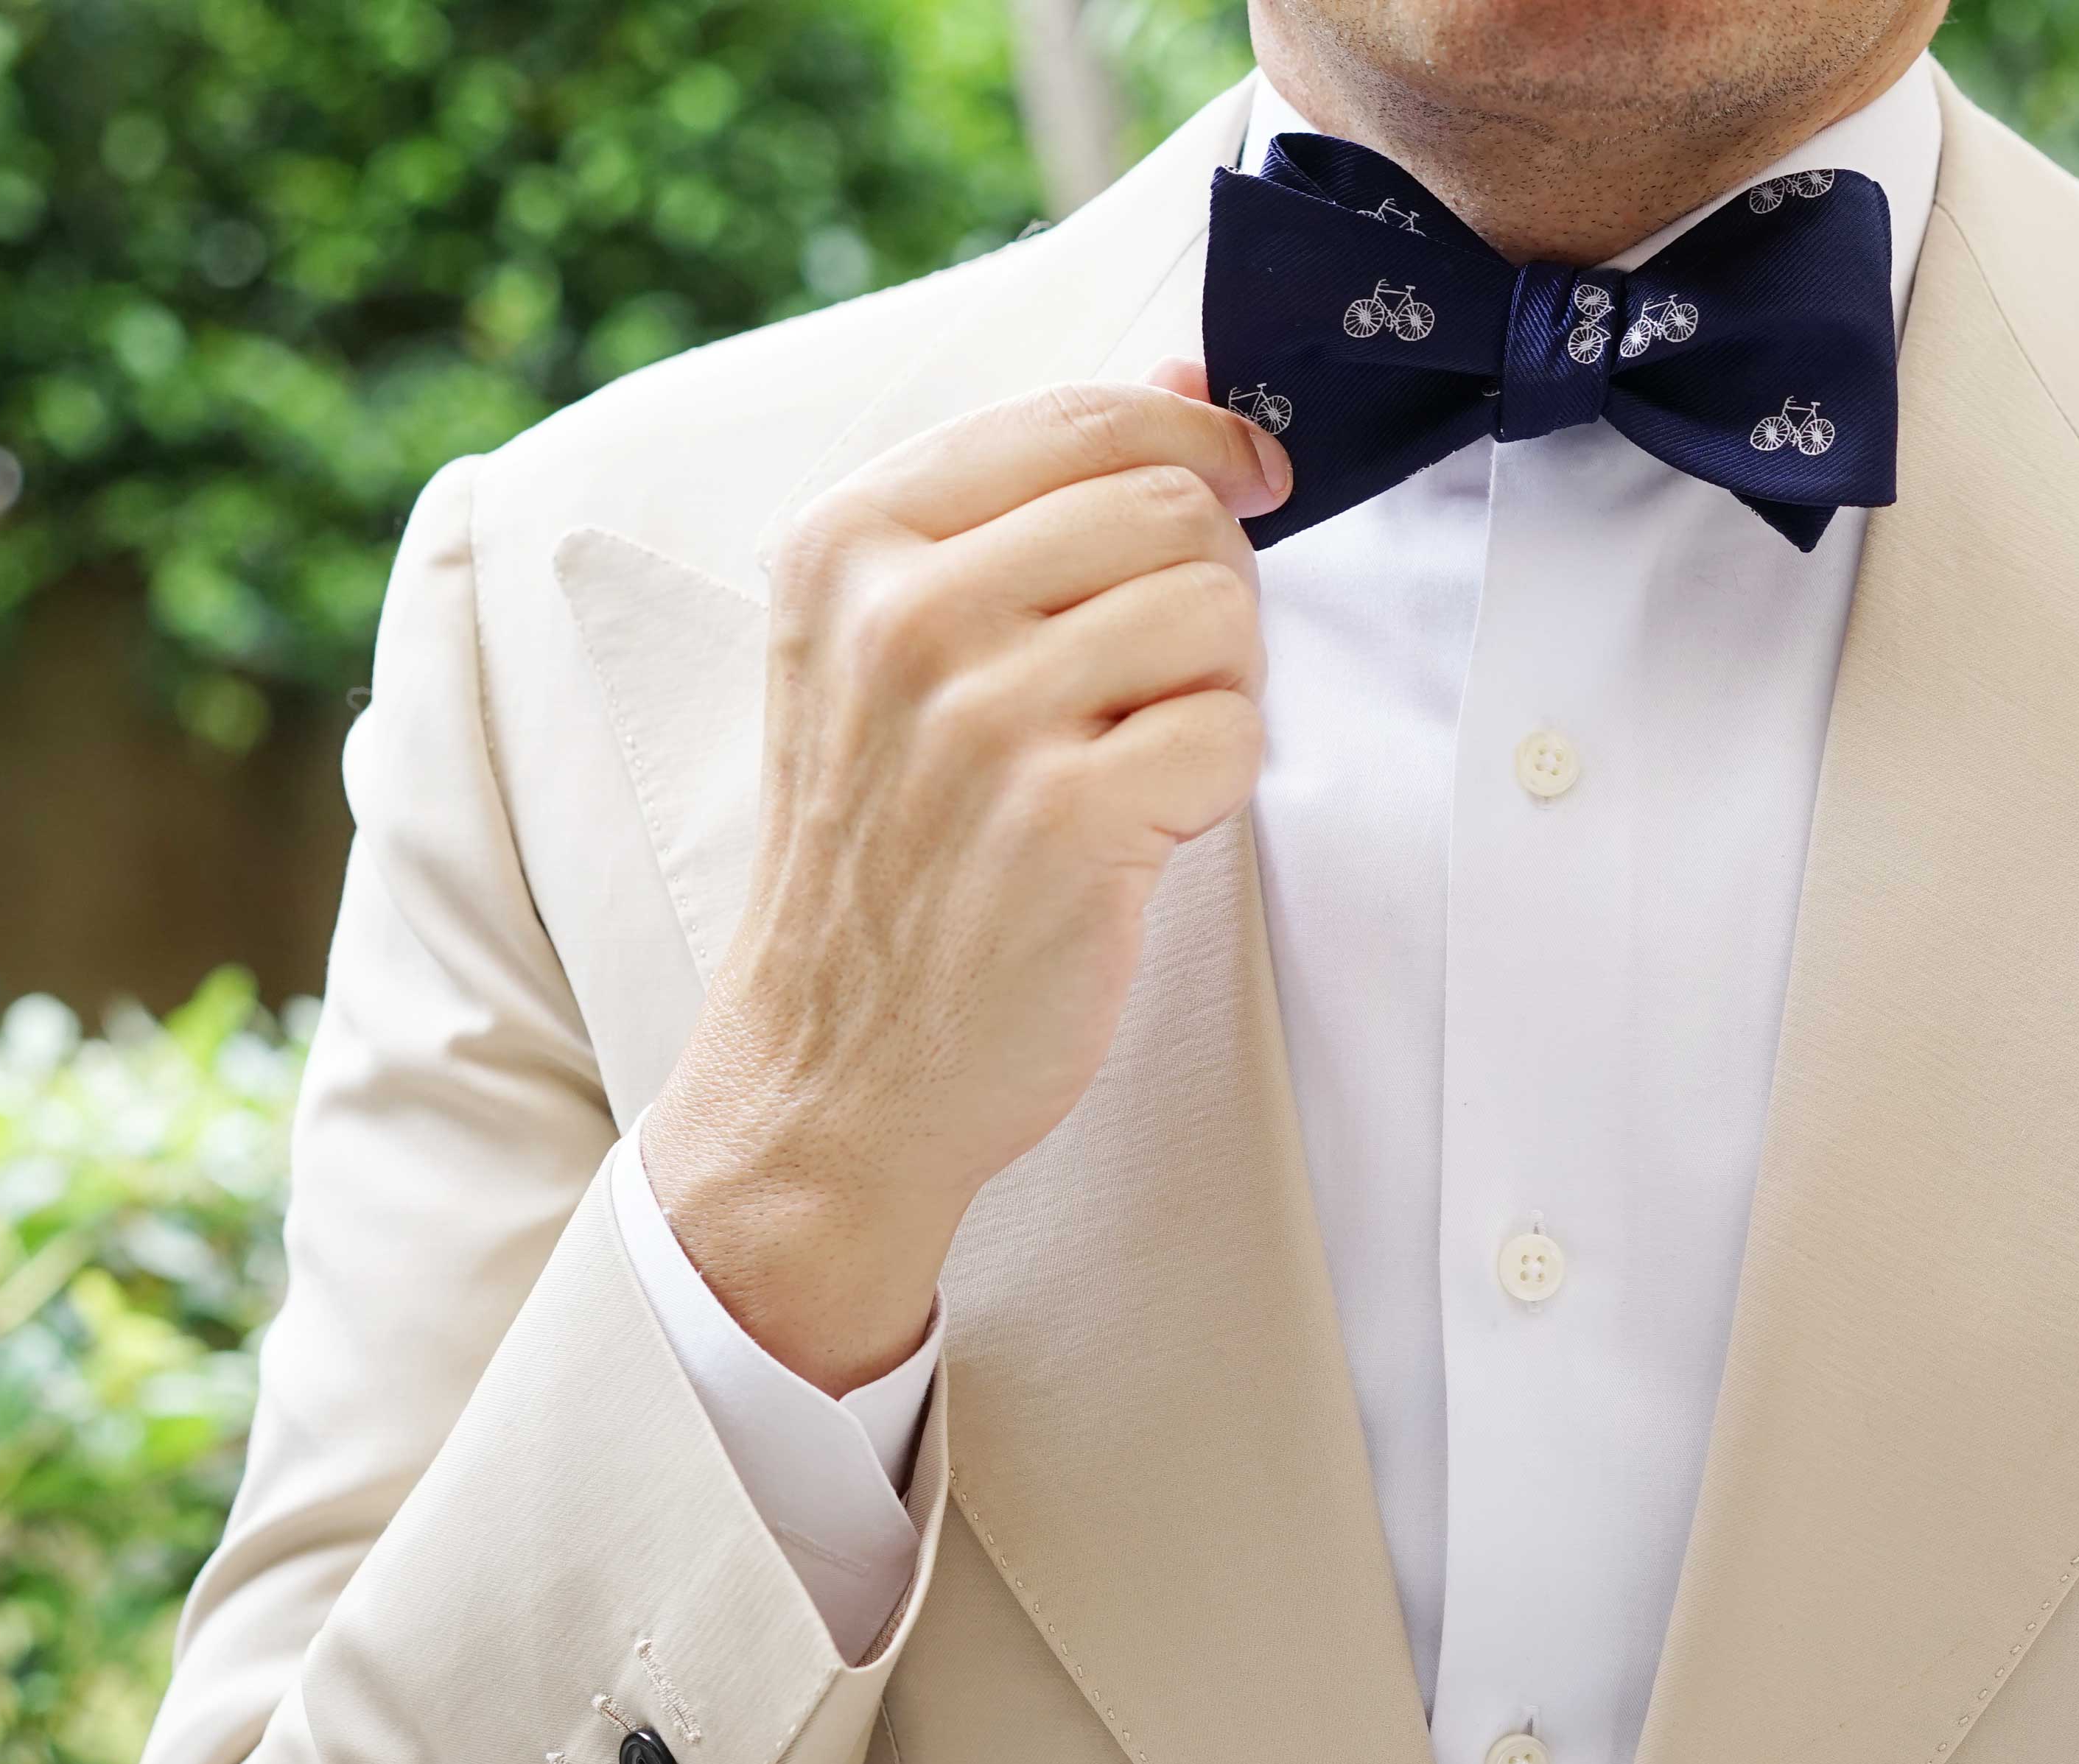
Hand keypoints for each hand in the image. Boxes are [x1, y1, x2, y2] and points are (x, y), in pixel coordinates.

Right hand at [639, 357, 1288, 1390]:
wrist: (832, 1065)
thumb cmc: (887, 852)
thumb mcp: (890, 650)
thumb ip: (1026, 508)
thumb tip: (1194, 384)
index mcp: (850, 542)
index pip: (1082, 417)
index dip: (1198, 438)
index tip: (1246, 478)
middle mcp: (903, 612)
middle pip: (1170, 507)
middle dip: (1209, 587)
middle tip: (1161, 679)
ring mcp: (981, 716)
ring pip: (1218, 611)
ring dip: (1217, 688)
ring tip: (1137, 758)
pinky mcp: (1066, 817)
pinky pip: (1232, 733)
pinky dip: (1216, 782)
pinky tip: (1142, 826)